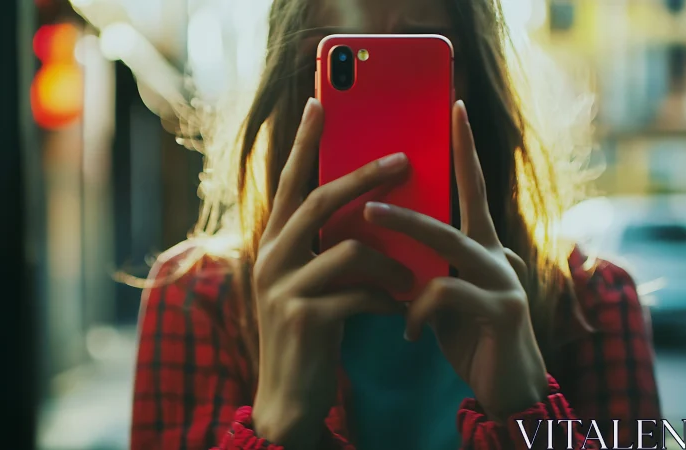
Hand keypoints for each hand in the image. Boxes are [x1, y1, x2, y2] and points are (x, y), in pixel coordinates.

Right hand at [251, 98, 412, 447]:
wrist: (291, 396)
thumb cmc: (313, 331)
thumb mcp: (317, 282)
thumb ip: (333, 246)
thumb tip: (380, 210)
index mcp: (275, 243)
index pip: (290, 182)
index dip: (305, 143)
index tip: (320, 103)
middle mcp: (272, 257)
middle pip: (321, 201)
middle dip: (365, 177)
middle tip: (404, 159)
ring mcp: (283, 287)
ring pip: (349, 249)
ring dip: (391, 261)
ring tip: (413, 279)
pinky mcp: (303, 317)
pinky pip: (360, 293)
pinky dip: (388, 298)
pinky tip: (399, 309)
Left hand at [364, 100, 548, 421]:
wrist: (508, 388)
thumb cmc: (470, 336)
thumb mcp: (445, 296)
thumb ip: (427, 265)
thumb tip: (387, 238)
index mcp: (482, 247)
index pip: (473, 188)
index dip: (465, 148)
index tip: (454, 107)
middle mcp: (498, 255)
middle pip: (458, 209)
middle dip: (414, 194)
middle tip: (372, 189)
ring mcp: (504, 280)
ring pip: (449, 245)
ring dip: (405, 235)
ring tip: (368, 229)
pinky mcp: (502, 311)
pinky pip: (447, 295)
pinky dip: (418, 310)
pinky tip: (408, 331)